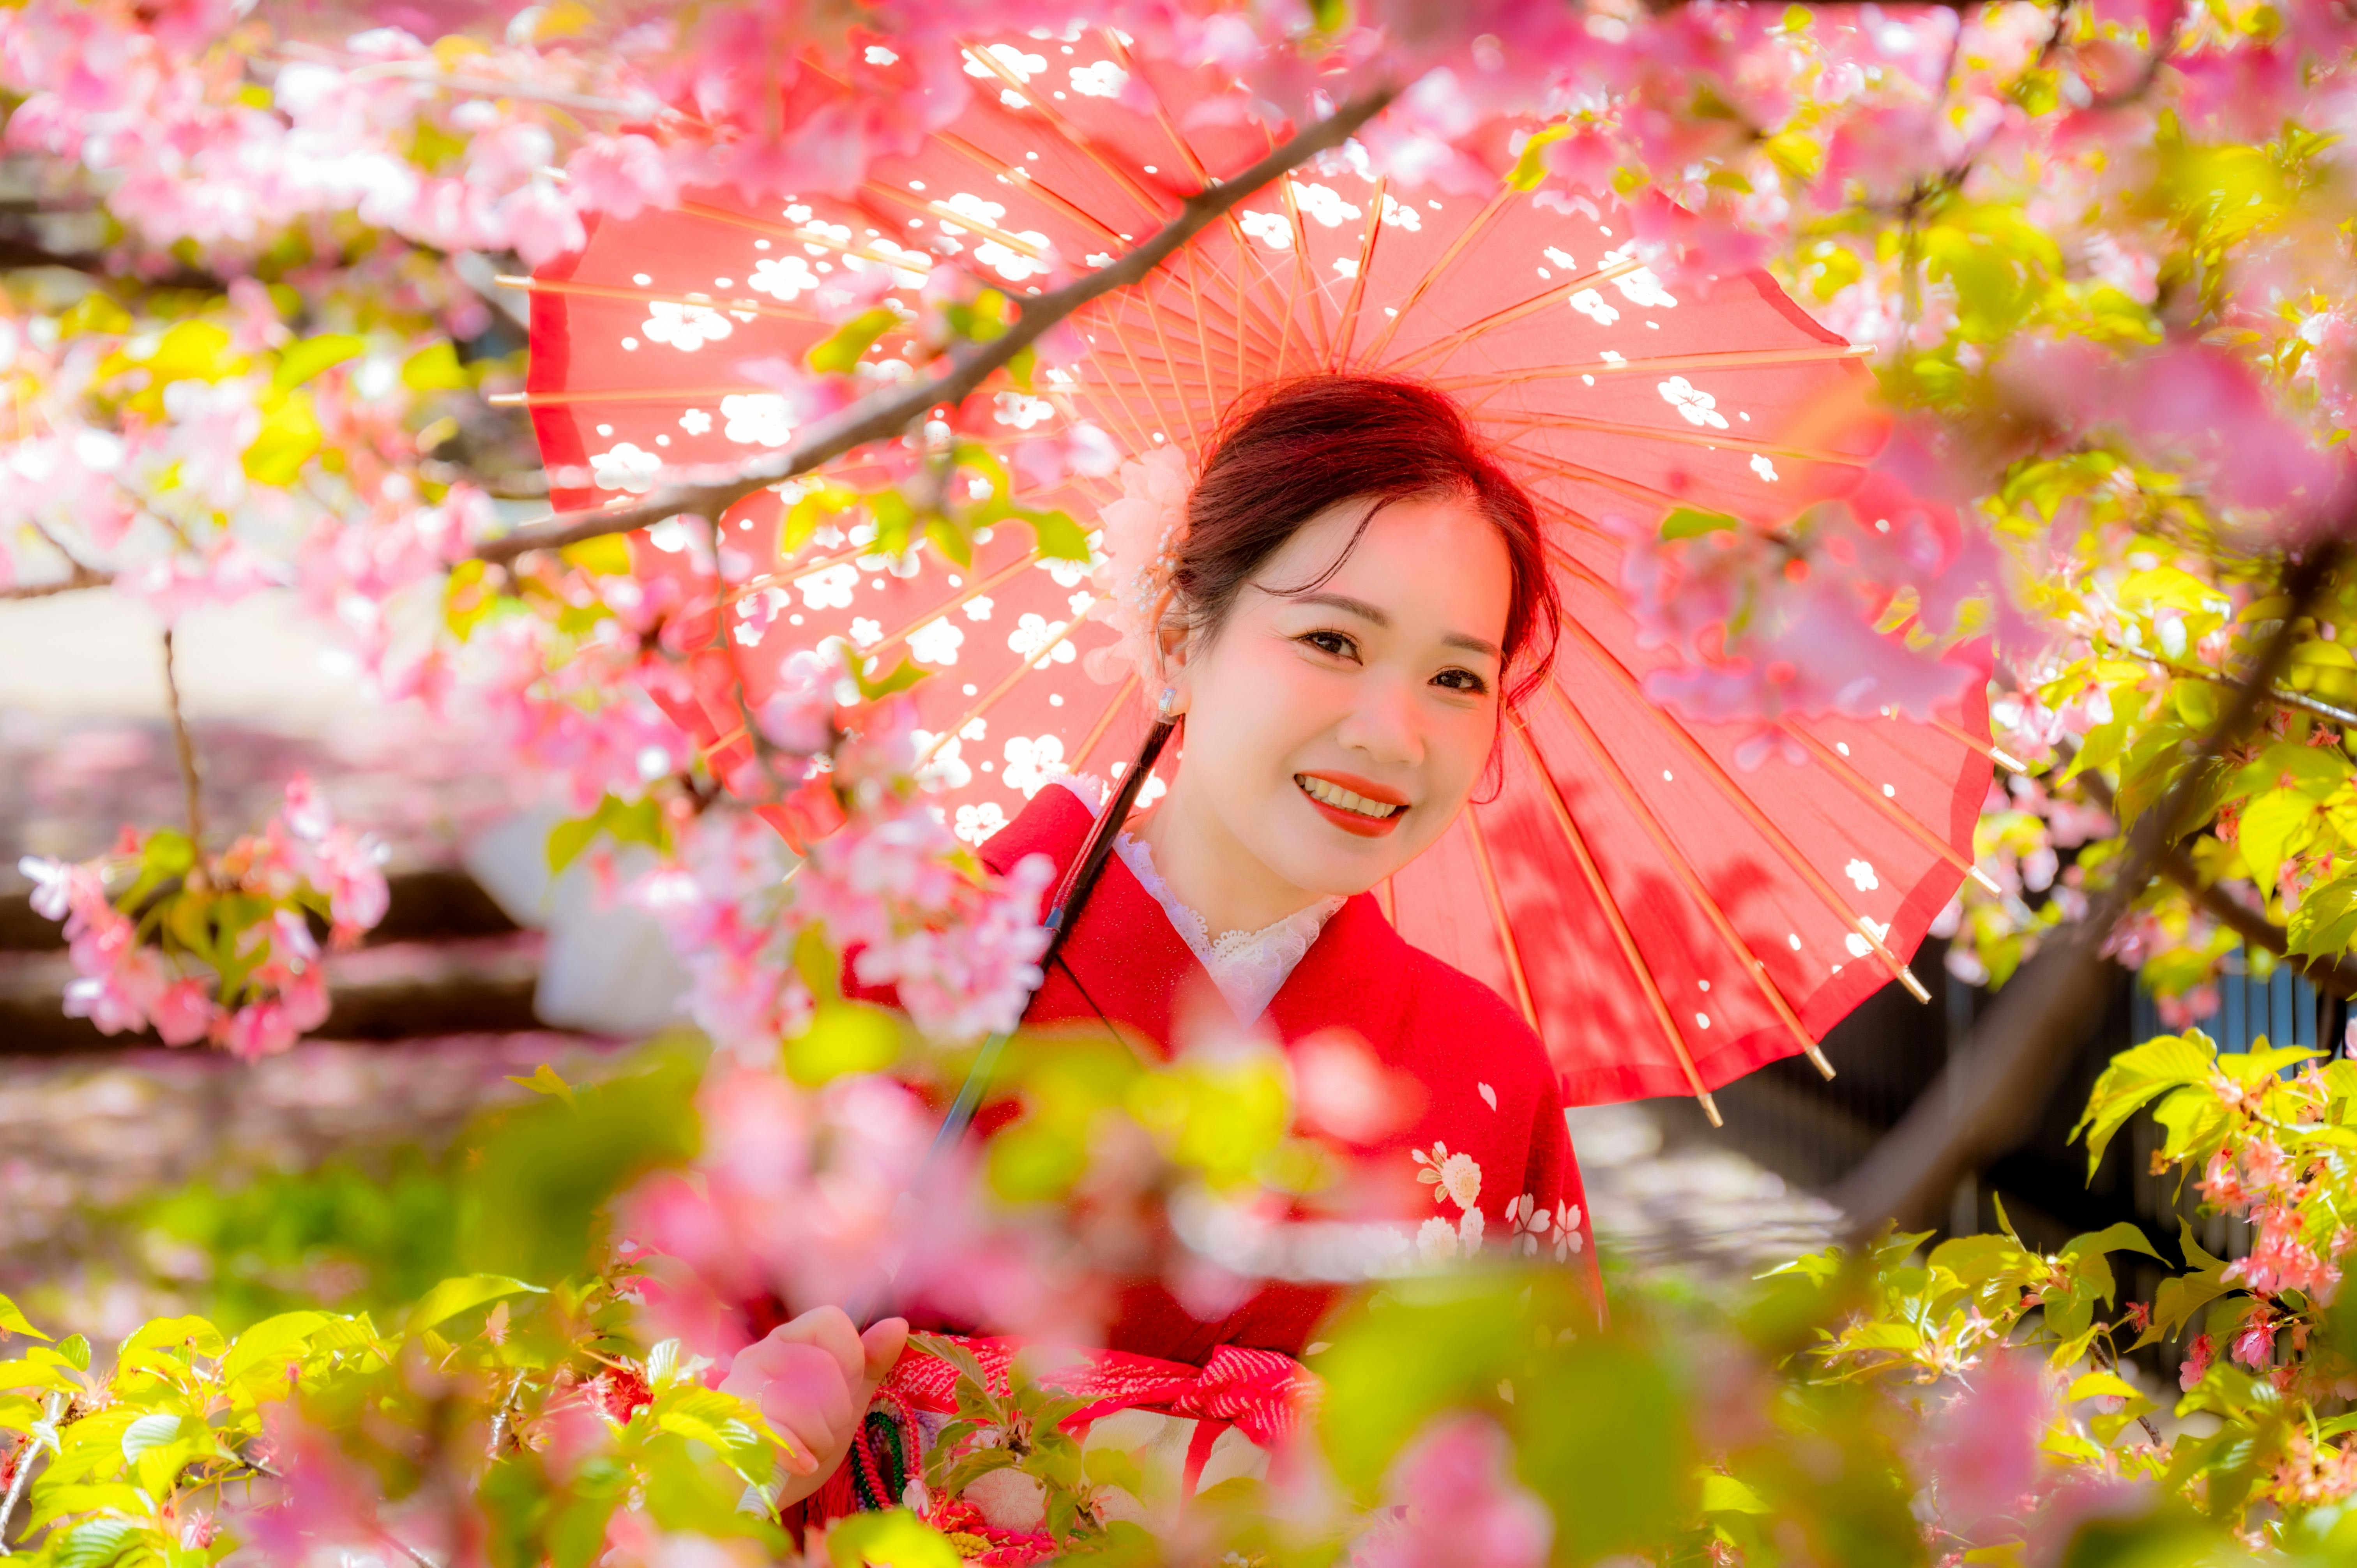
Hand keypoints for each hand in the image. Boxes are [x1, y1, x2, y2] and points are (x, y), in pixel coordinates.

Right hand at [719, 1307, 908, 1509]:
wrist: (750, 1491)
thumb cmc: (797, 1441)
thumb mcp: (843, 1402)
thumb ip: (869, 1364)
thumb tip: (897, 1324)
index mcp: (788, 1341)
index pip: (831, 1320)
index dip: (850, 1359)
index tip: (843, 1392)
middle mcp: (758, 1353)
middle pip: (822, 1365)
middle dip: (836, 1411)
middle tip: (822, 1433)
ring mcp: (737, 1387)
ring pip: (801, 1401)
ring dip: (818, 1438)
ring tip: (808, 1452)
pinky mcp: (727, 1424)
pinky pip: (776, 1431)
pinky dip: (797, 1455)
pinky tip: (800, 1466)